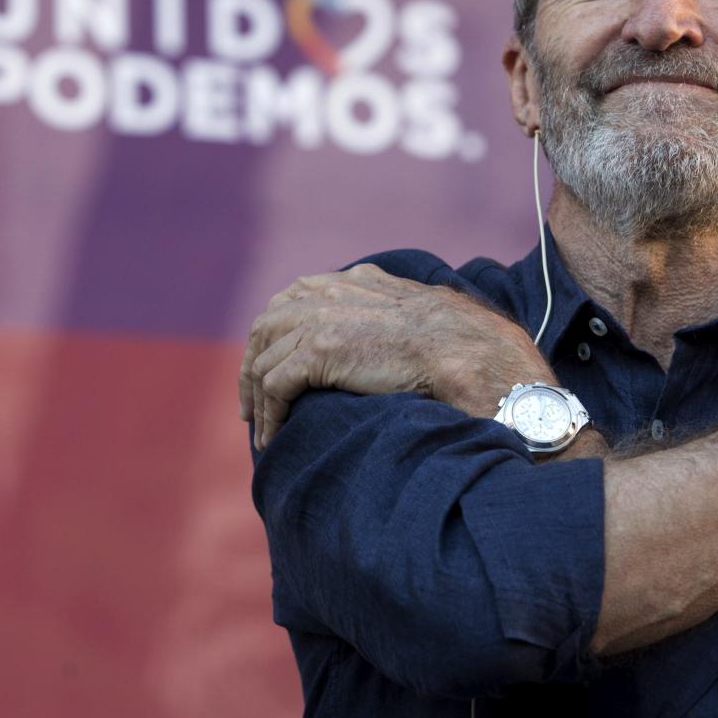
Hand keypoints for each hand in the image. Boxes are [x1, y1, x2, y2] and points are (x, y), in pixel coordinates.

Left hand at [239, 264, 549, 448]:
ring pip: (265, 362)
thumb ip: (385, 311)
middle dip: (252, 367)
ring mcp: (320, 321)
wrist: (465, 349)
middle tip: (252, 406)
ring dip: (258, 400)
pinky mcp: (320, 352)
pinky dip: (269, 415)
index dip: (273, 336)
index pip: (290, 300)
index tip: (270, 366)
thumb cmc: (454, 340)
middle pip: (265, 328)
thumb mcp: (413, 308)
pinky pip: (275, 386)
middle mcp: (328, 294)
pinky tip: (272, 436)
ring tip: (262, 430)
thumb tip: (385, 335)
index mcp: (349, 280)